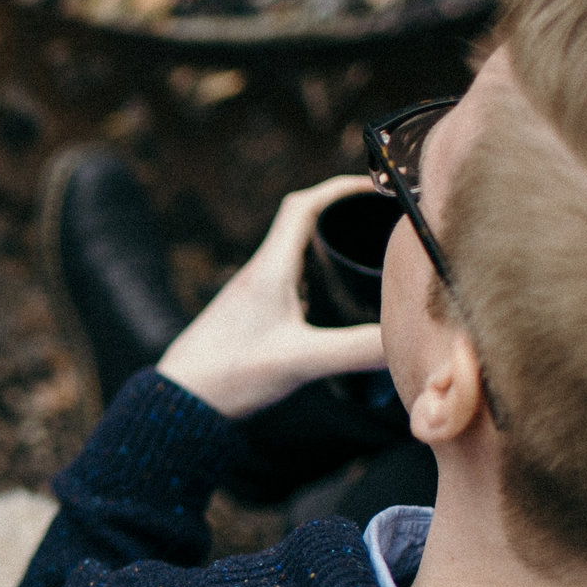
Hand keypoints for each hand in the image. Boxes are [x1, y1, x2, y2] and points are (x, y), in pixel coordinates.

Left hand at [154, 175, 388, 418]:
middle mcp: (259, 274)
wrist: (180, 402)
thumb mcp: (300, 360)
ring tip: (369, 255)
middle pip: (302, 225)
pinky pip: (289, 283)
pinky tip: (334, 302)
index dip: (340, 188)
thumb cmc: (229, 374)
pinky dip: (316, 279)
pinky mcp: (249, 317)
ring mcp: (253, 296)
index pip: (303, 207)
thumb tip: (407, 340)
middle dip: (342, 215)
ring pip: (295, 255)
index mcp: (270, 269)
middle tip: (382, 221)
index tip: (376, 185)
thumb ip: (354, 350)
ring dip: (328, 247)